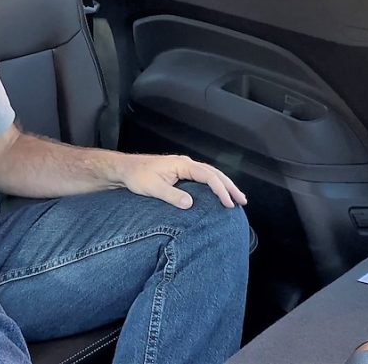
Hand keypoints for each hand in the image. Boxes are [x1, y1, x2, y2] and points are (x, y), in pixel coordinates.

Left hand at [116, 154, 246, 209]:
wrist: (125, 170)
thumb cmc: (137, 176)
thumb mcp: (152, 188)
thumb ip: (171, 196)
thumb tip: (190, 204)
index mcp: (182, 164)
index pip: (208, 176)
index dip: (220, 190)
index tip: (228, 203)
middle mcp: (186, 164)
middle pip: (214, 173)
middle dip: (229, 186)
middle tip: (242, 201)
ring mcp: (184, 168)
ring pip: (211, 174)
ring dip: (224, 185)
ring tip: (236, 198)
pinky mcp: (181, 174)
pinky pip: (203, 178)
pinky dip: (214, 185)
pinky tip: (218, 195)